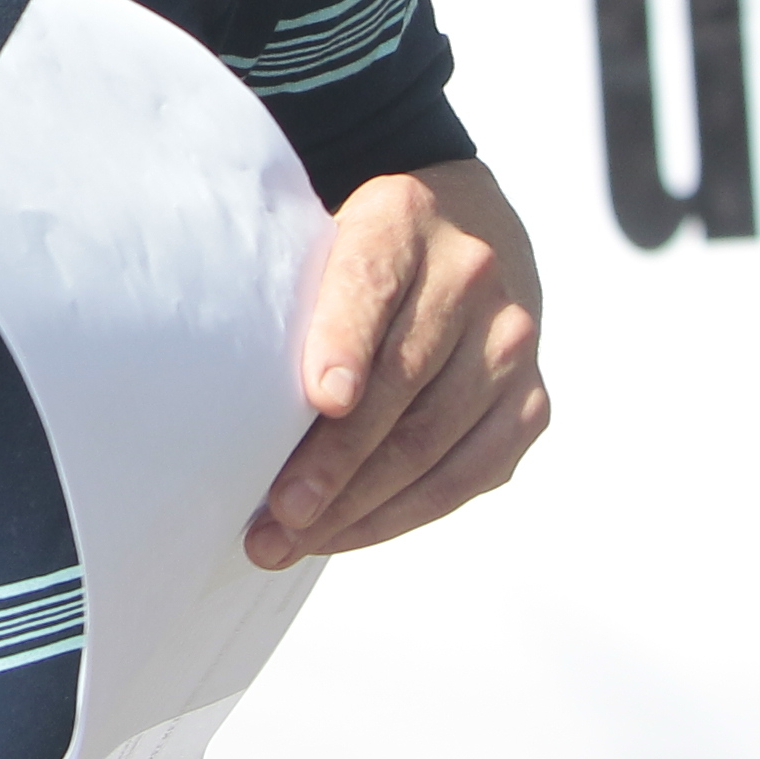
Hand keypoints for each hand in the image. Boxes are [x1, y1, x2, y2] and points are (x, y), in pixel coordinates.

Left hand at [250, 157, 547, 568]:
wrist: (467, 236)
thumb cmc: (365, 257)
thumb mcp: (324, 240)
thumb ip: (292, 293)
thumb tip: (229, 394)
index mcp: (404, 219)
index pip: (372, 284)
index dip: (347, 343)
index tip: (320, 398)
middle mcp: (472, 276)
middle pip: (403, 381)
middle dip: (337, 460)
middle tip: (278, 514)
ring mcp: (512, 343)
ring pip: (435, 442)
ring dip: (360, 505)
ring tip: (292, 540)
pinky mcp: (530, 402)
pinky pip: (468, 476)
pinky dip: (402, 514)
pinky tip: (346, 532)